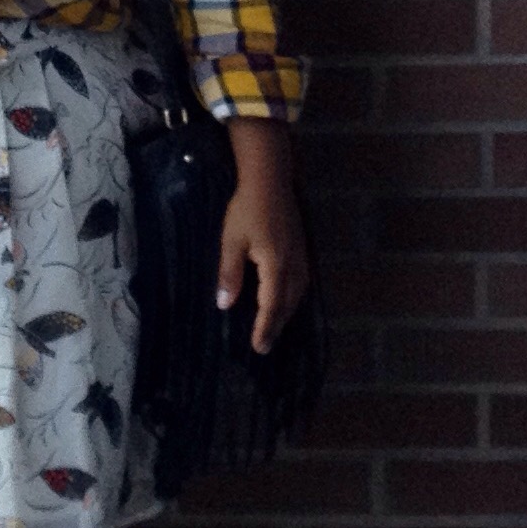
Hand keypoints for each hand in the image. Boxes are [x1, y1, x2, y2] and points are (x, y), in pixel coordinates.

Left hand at [217, 121, 309, 356]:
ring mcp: (301, 256)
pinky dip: (293, 297)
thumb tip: (224, 305)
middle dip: (277, 326)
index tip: (259, 347)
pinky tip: (285, 299)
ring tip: (274, 327)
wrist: (270, 180)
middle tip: (265, 346)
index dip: (265, 328)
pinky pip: (301, 282)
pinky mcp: (302, 249)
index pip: (271, 306)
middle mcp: (294, 265)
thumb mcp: (231, 241)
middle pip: (288, 304)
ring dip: (286, 313)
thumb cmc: (246, 209)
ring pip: (297, 294)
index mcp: (276, 266)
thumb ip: (229, 274)